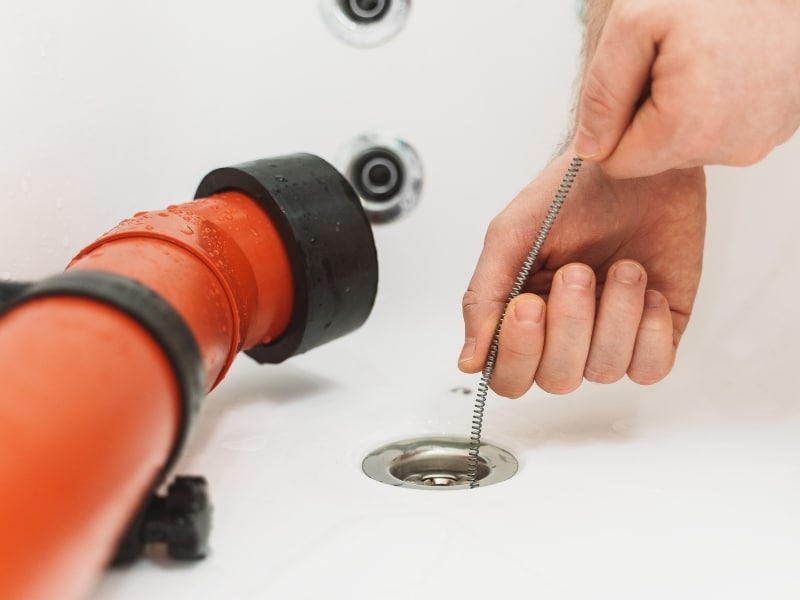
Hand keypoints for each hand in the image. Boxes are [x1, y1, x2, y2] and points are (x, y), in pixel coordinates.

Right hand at [458, 153, 705, 396]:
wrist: (635, 161)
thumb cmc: (571, 192)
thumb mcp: (510, 236)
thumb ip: (483, 298)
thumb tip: (469, 361)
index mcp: (522, 317)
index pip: (509, 376)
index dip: (518, 353)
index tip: (528, 304)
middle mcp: (564, 334)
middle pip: (556, 380)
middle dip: (569, 325)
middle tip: (577, 272)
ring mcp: (611, 336)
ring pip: (604, 370)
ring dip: (614, 314)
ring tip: (623, 267)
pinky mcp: (656, 331)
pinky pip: (651, 368)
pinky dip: (648, 329)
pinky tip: (646, 289)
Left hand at [574, 0, 799, 177]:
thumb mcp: (635, 25)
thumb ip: (602, 92)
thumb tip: (589, 146)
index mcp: (690, 128)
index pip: (618, 163)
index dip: (613, 122)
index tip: (635, 81)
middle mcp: (730, 146)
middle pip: (653, 157)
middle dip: (647, 116)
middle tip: (671, 63)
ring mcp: (756, 140)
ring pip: (685, 147)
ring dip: (680, 110)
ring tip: (701, 62)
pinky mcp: (773, 130)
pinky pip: (720, 134)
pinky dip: (712, 107)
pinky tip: (723, 70)